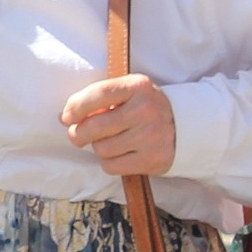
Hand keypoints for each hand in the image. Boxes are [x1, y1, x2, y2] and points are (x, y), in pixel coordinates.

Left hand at [61, 73, 175, 177]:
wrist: (185, 127)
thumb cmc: (146, 107)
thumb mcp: (130, 92)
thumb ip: (100, 99)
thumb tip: (65, 116)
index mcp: (138, 86)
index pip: (98, 94)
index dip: (75, 107)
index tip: (66, 117)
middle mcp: (145, 110)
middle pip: (94, 126)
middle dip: (78, 133)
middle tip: (77, 135)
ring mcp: (150, 136)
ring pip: (101, 148)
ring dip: (97, 147)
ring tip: (108, 141)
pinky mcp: (152, 160)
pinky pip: (112, 166)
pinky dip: (108, 162)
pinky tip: (118, 154)